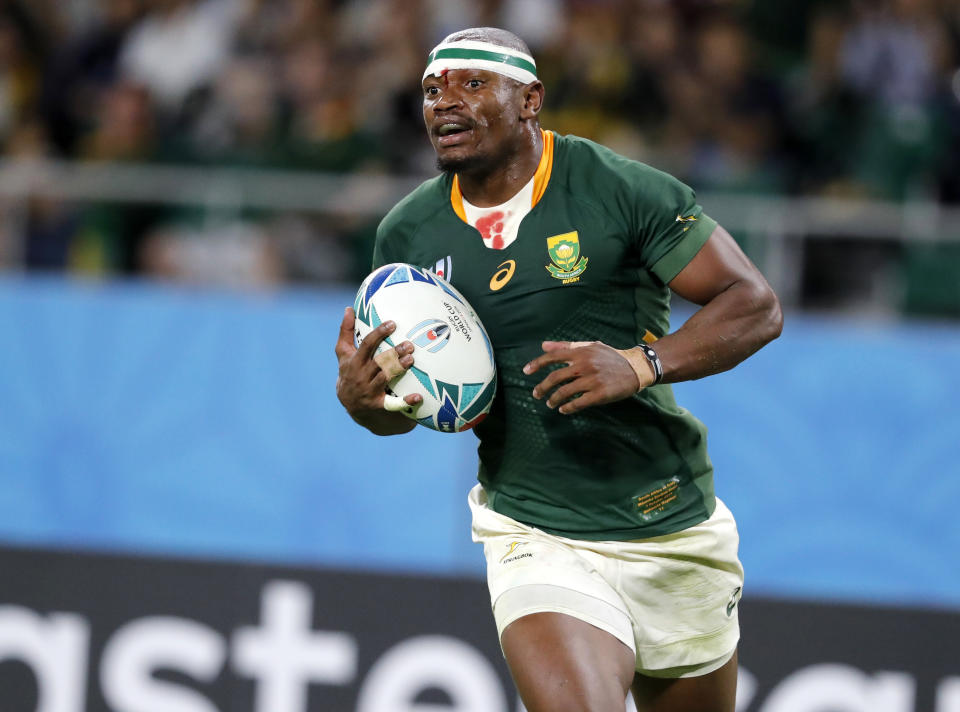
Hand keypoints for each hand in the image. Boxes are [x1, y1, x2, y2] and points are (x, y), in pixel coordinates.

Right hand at [335, 307, 420, 430]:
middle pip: (378, 362)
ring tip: (411, 360)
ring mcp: (369, 391)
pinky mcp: (378, 404)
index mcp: (353, 362)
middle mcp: (360, 376)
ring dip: (398, 369)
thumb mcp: (344, 354)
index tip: (392, 324)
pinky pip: (393, 404)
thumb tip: (349, 308)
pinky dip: (406, 401)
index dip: (379, 334)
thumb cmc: (349, 371)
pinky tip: (419, 397)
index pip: (366, 345)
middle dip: (393, 353)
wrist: (350, 404)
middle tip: (409, 345)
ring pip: (385, 378)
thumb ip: (346, 331)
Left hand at [523, 341, 640, 414]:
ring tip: (550, 404)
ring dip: (554, 399)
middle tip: (536, 394)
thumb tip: (543, 345)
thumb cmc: (610, 357)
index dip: (537, 364)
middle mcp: (584, 365)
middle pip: (555, 377)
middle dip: (542, 387)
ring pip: (565, 392)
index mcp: (580, 352)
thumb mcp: (590, 346)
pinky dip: (568, 408)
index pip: (553, 357)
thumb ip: (566, 346)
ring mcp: (592, 380)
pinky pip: (578, 403)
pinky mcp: (600, 394)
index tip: (525, 371)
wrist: (635, 368)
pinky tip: (563, 410)